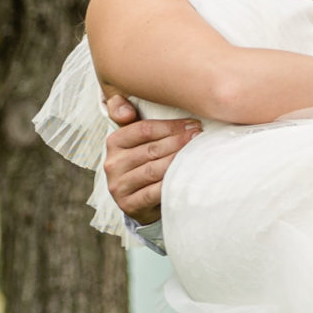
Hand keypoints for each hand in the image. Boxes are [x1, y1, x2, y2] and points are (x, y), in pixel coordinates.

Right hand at [103, 91, 201, 225]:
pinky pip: (154, 192)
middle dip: (179, 141)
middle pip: (151, 149)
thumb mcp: (138, 140)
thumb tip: (128, 107)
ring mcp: (118, 186)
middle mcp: (112, 163)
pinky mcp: (129, 205)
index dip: (171, 126)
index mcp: (114, 142)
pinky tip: (187, 176)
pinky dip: (171, 183)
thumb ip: (136, 119)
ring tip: (197, 153)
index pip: (144, 130)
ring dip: (178, 160)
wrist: (141, 201)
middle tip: (200, 136)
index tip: (193, 124)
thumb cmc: (145, 163)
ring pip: (153, 170)